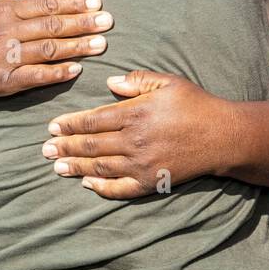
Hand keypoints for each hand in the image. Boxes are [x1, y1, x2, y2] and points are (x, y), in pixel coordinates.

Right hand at [0, 0, 111, 101]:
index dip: (71, 3)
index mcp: (4, 12)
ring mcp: (6, 58)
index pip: (44, 5)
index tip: (95, 2)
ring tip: (101, 44)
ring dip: (76, 47)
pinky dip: (56, 73)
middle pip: (51, 26)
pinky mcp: (5, 81)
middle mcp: (6, 33)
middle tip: (107, 21)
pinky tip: (76, 69)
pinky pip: (35, 76)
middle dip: (81, 23)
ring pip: (47, 50)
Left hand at [43, 71, 220, 198]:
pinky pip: (120, 188)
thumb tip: (109, 82)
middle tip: (45, 149)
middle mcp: (134, 140)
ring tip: (57, 166)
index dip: (70, 124)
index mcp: (136, 113)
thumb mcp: (168, 82)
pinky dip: (101, 187)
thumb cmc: (196, 105)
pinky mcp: (152, 182)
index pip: (93, 120)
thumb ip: (136, 81)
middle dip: (65, 146)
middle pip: (91, 145)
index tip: (52, 126)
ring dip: (76, 166)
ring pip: (100, 167)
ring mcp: (142, 164)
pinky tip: (87, 183)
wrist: (223, 136)